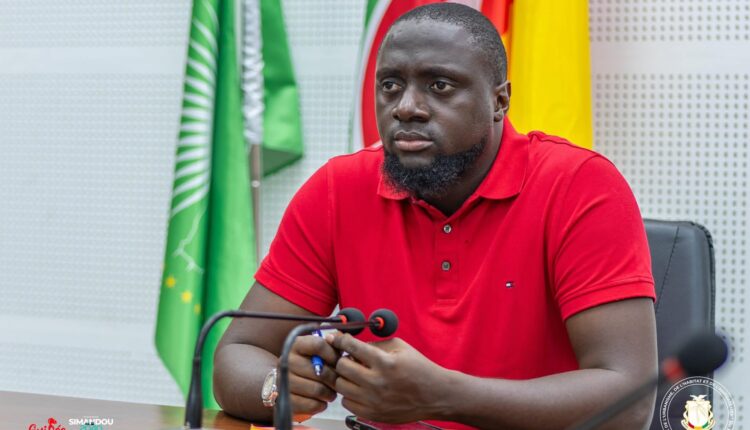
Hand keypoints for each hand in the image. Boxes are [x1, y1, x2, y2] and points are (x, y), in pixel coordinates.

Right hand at [287, 334, 339, 415]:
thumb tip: (344, 345)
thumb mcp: (318, 350)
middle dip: (334, 378)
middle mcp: (287, 361)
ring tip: (331, 392)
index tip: (338, 362)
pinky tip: (321, 400)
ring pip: (317, 390)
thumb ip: (332, 346)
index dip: (333, 355)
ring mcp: (284, 381)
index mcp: (296, 345)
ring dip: (329, 393)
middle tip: (337, 381)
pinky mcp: (287, 400)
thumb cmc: (310, 363)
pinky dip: (321, 404)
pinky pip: (312, 405)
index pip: (319, 345)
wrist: (287, 381)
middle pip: (321, 371)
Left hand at [327, 334, 449, 422]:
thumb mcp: (400, 347)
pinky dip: (349, 393)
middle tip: (349, 357)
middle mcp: (377, 382)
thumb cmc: (419, 368)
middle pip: (342, 366)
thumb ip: (375, 344)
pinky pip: (346, 402)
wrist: (435, 395)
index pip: (352, 346)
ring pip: (340, 385)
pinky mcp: (373, 414)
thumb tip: (351, 344)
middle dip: (343, 358)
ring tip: (355, 374)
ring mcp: (374, 401)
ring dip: (344, 377)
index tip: (335, 337)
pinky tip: (360, 388)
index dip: (340, 339)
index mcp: (385, 362)